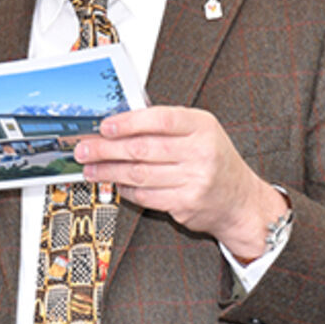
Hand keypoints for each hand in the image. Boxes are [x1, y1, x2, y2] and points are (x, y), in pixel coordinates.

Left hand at [72, 105, 285, 261]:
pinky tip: (114, 183)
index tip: (105, 126)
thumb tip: (117, 123)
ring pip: (139, 174)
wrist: (240, 200)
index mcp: (202, 126)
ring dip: (109, 171)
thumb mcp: (199, 131)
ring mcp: (195, 180)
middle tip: (84, 149)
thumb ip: (165, 124)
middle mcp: (201, 152)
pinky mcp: (186, 204)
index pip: (160, 120)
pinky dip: (125, 189)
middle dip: (106, 149)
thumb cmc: (213, 159)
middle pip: (143, 149)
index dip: (128, 123)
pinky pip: (145, 195)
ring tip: (90, 168)